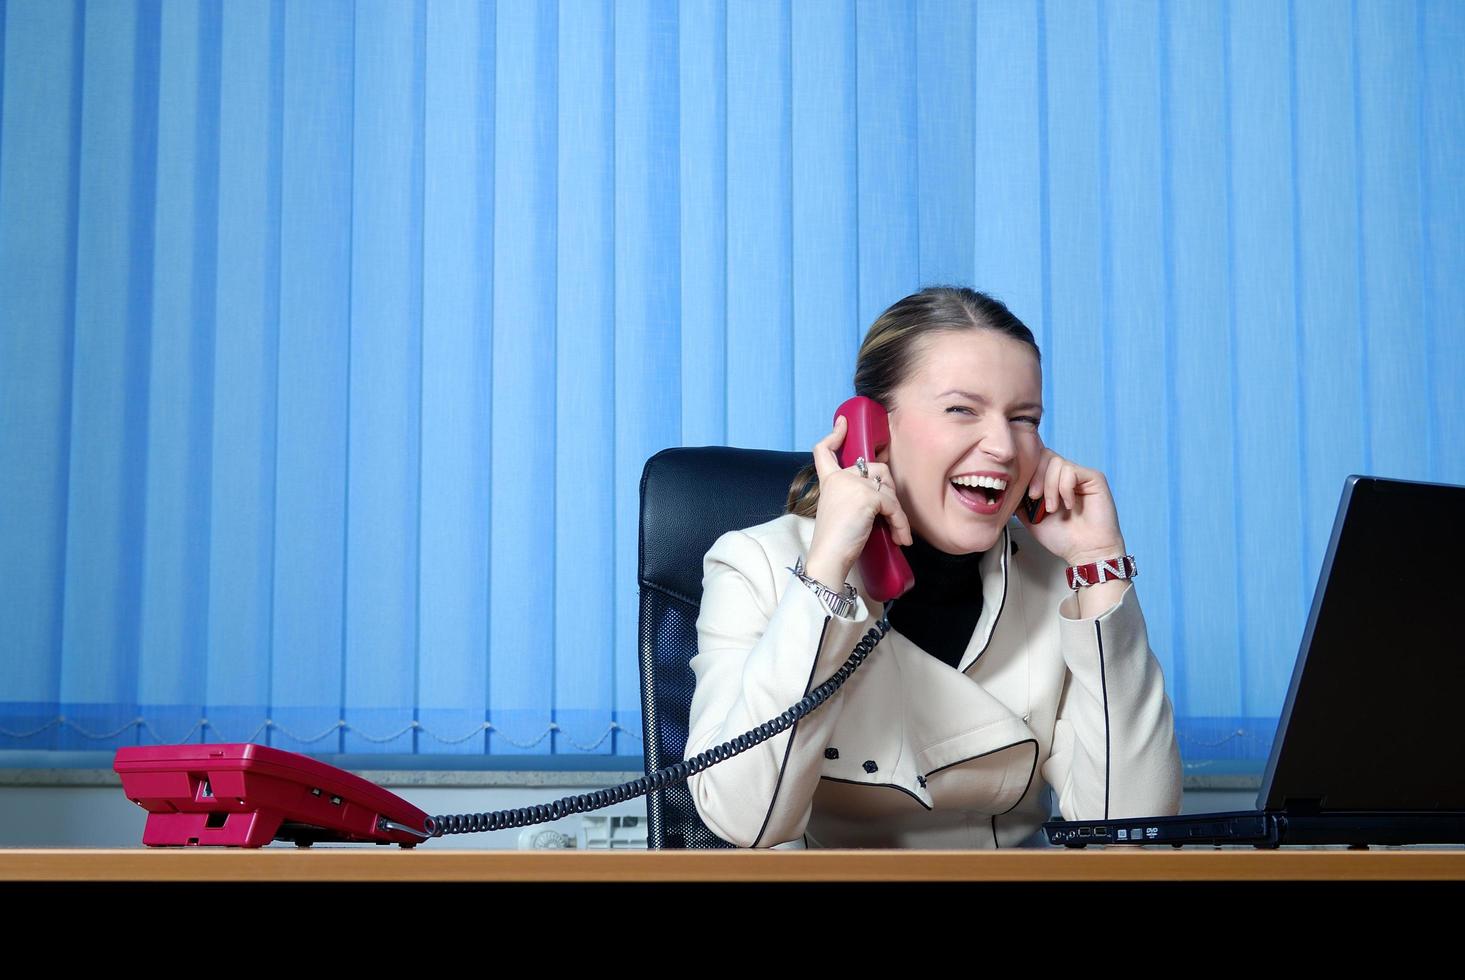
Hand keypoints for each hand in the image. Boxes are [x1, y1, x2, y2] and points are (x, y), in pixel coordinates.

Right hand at [804, 414, 913, 586]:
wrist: (829, 557)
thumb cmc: (835, 542)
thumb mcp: (842, 511)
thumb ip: (854, 497)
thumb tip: (885, 492)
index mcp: (829, 481)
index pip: (824, 451)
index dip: (834, 435)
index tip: (843, 423)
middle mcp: (839, 478)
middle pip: (876, 468)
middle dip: (890, 490)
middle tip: (891, 515)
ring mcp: (853, 484)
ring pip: (889, 488)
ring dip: (898, 512)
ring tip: (897, 532)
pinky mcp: (867, 496)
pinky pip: (894, 506)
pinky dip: (901, 524)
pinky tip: (900, 539)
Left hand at [1016, 443, 1126, 567]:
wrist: (1085, 552)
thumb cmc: (1063, 537)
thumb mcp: (1029, 516)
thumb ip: (1019, 499)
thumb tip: (1006, 484)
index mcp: (1050, 482)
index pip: (1035, 461)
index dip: (1026, 472)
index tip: (1023, 493)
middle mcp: (1065, 476)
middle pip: (1044, 455)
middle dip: (1034, 477)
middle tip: (1035, 498)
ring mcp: (1079, 476)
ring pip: (1056, 462)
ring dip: (1049, 487)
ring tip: (1052, 508)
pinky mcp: (1093, 478)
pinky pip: (1071, 470)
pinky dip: (1065, 488)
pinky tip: (1069, 504)